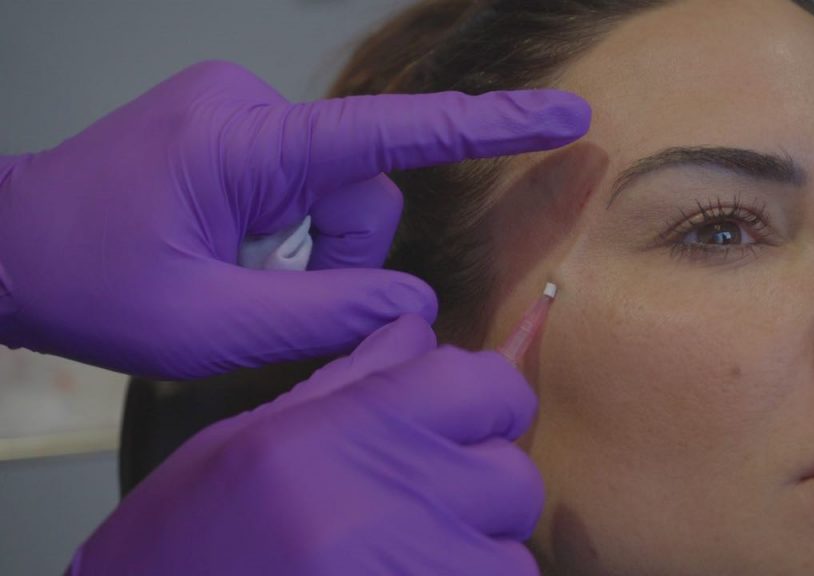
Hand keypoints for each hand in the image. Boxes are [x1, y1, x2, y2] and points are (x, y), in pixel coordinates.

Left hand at [0, 60, 589, 377]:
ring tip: (246, 276)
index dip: (488, 127)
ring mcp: (242, 111)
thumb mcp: (207, 325)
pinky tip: (238, 251)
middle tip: (274, 294)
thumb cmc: (91, 283)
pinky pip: (302, 181)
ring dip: (312, 249)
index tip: (563, 116)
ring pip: (335, 191)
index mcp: (245, 142)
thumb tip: (411, 299)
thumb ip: (323, 315)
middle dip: (339, 253)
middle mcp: (251, 107)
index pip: (390, 131)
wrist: (8, 246)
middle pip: (360, 187)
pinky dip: (290, 231)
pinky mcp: (235, 126)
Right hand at [70, 315, 543, 575]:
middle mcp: (395, 499)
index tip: (473, 419)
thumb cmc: (190, 532)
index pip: (490, 386)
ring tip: (411, 554)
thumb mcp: (253, 435)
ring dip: (477, 554)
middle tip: (430, 502)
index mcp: (349, 430)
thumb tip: (417, 329)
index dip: (490, 400)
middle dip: (483, 487)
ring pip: (513, 557)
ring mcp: (417, 571)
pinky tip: (407, 575)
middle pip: (514, 476)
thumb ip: (350, 379)